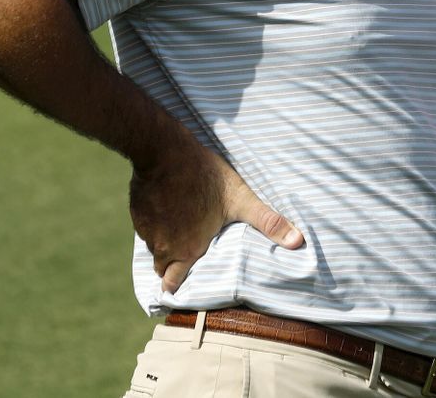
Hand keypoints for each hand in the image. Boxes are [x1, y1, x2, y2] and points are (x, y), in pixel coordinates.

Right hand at [129, 146, 303, 293]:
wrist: (164, 150)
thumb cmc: (205, 175)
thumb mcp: (241, 198)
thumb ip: (268, 222)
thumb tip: (298, 242)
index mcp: (187, 250)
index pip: (174, 284)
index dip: (178, 286)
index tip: (186, 286)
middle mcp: (164, 247)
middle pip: (162, 269)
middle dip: (171, 269)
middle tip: (185, 259)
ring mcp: (147, 230)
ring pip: (154, 247)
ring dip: (165, 242)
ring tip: (181, 230)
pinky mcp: (137, 213)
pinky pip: (146, 227)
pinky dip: (155, 223)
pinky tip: (168, 210)